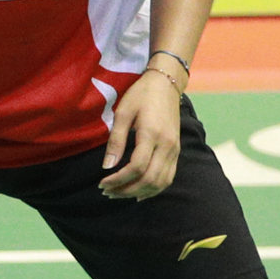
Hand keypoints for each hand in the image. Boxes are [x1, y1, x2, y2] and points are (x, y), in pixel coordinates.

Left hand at [98, 70, 183, 199]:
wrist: (166, 84)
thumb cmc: (141, 95)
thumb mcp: (123, 113)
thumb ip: (116, 141)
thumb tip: (107, 166)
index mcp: (152, 134)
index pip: (136, 167)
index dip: (118, 180)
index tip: (102, 183)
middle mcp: (167, 145)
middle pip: (149, 179)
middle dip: (126, 190)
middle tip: (108, 192)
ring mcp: (174, 150)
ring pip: (160, 183)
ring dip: (139, 192)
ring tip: (120, 193)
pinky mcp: (177, 152)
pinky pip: (168, 178)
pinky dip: (153, 189)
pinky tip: (138, 192)